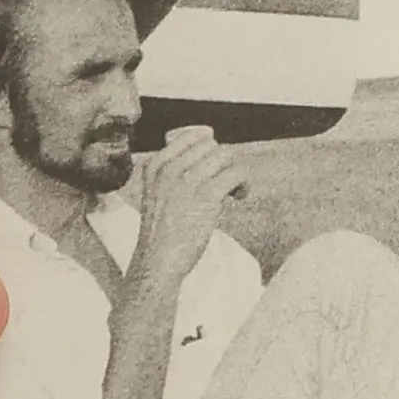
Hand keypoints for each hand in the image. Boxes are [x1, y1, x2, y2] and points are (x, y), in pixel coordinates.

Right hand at [129, 130, 244, 290]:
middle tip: (227, 182)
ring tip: (236, 191)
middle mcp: (169, 168)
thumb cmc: (161, 233)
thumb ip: (171, 176)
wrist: (158, 261)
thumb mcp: (156, 195)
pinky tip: (241, 196)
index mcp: (154, 166)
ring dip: (236, 172)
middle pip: (211, 146)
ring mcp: (187, 180)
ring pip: (225, 156)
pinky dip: (244, 183)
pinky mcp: (206, 195)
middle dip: (224, 162)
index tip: (216, 166)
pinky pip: (236, 173)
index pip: (192, 137)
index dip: (210, 149)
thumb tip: (209, 158)